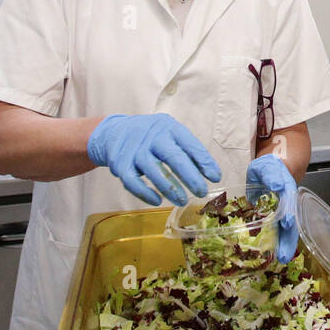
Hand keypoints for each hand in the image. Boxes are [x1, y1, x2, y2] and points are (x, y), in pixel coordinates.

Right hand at [87, 114, 220, 206]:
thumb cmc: (152, 138)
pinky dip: (145, 193)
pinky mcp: (120, 163)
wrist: (115, 132)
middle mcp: (152, 137)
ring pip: (154, 171)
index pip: (190, 144)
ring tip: (182, 200)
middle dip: (190, 177)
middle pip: (173, 157)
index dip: (204, 161)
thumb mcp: (171, 136)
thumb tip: (212, 174)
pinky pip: (133, 182)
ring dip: (171, 189)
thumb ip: (190, 152)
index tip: (215, 177)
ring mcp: (135, 150)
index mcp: (169, 128)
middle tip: (201, 192)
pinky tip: (157, 201)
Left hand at [247, 154, 298, 263]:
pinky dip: (280, 243)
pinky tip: (277, 255)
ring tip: (282, 259)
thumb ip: (270, 176)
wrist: (274, 169)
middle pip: (292, 220)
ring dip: (285, 244)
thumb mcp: (265, 168)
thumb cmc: (268, 169)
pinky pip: (280, 231)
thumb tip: (277, 186)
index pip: (289, 200)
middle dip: (288, 238)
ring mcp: (285, 211)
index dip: (289, 212)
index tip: (287, 223)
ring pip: (288, 229)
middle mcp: (289, 202)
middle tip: (284, 254)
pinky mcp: (279, 218)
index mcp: (286, 188)